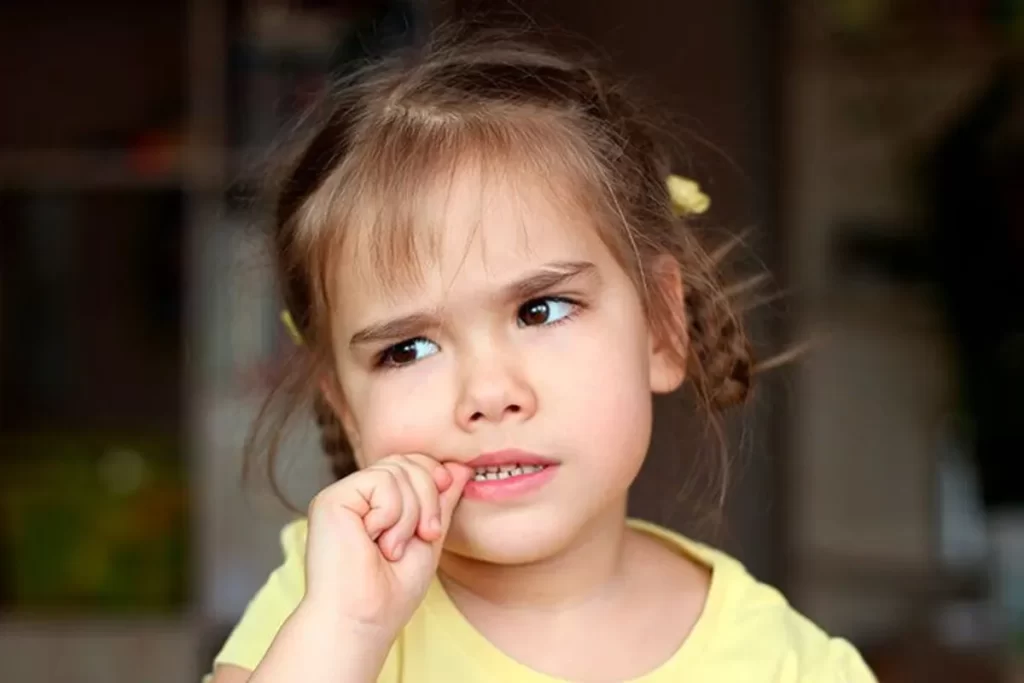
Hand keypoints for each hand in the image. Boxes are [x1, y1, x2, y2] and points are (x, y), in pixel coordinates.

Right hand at [302, 454, 471, 637]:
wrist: (364, 620)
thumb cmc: (393, 591)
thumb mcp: (429, 537)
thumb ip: (441, 501)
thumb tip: (462, 466)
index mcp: (375, 502)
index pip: (410, 463)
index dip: (434, 478)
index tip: (439, 513)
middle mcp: (356, 494)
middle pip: (406, 461)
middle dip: (428, 498)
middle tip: (423, 536)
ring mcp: (342, 495)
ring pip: (397, 471)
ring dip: (409, 514)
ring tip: (392, 548)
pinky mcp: (331, 499)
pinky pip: (380, 481)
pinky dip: (391, 514)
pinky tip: (376, 542)